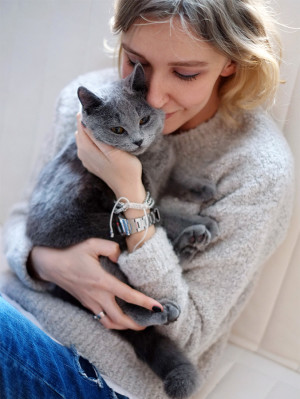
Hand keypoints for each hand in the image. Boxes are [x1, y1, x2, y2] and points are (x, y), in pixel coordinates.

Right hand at [28, 239, 162, 329]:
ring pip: (110, 323)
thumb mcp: (92, 244)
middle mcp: (98, 296)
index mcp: (102, 281)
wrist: (52, 266)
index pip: (127, 295)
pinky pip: (102, 319)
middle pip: (120, 318)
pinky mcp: (87, 305)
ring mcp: (91, 303)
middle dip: (137, 324)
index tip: (158, 308)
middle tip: (150, 323)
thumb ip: (111, 248)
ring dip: (125, 326)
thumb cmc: (73, 254)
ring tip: (137, 324)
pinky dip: (113, 323)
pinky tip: (120, 319)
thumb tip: (122, 256)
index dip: (144, 302)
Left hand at [75, 113, 143, 199]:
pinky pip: (88, 144)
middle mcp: (82, 152)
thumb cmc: (126, 169)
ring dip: (92, 128)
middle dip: (90, 119)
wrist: (128, 189)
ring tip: (105, 120)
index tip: (99, 104)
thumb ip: (98, 137)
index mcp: (86, 148)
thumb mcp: (114, 152)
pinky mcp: (92, 162)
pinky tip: (103, 136)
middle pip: (81, 129)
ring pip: (84, 136)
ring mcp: (86, 158)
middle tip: (104, 110)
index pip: (81, 123)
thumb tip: (85, 121)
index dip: (88, 112)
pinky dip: (93, 138)